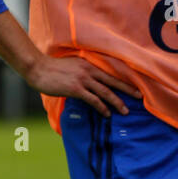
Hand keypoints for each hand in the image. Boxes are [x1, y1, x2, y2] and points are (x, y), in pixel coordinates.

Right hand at [26, 53, 141, 115]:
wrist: (37, 68)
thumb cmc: (52, 68)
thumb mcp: (72, 66)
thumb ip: (82, 72)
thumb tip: (90, 82)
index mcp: (88, 64)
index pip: (110, 74)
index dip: (123, 80)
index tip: (134, 86)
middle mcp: (88, 71)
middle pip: (113, 82)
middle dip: (127, 90)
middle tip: (139, 97)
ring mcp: (82, 80)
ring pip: (105, 92)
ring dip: (117, 102)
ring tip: (125, 111)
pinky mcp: (75, 89)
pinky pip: (93, 100)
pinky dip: (102, 107)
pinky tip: (107, 114)